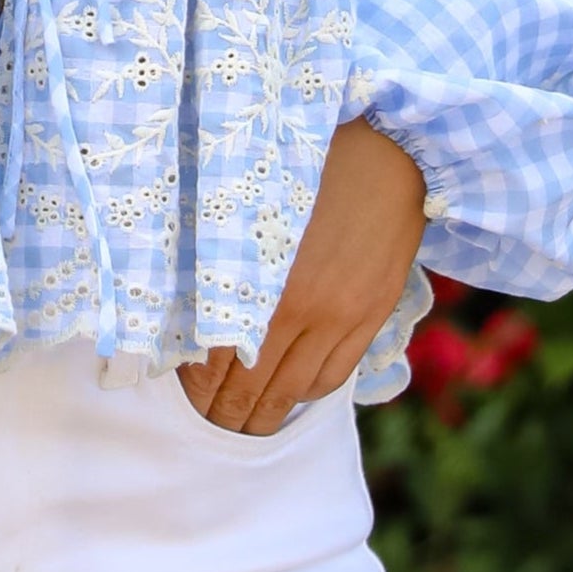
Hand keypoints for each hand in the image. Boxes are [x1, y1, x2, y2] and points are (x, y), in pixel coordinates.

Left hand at [176, 116, 427, 434]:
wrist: (388, 148)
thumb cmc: (306, 160)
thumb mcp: (249, 202)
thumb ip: (222, 254)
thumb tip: (187, 299)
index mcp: (261, 276)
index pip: (218, 357)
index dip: (198, 384)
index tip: (184, 392)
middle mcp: (302, 306)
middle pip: (253, 383)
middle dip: (226, 410)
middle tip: (208, 423)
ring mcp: (342, 315)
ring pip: (294, 388)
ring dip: (265, 413)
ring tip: (245, 423)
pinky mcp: (372, 315)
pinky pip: (334, 373)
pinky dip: (307, 393)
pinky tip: (290, 395)